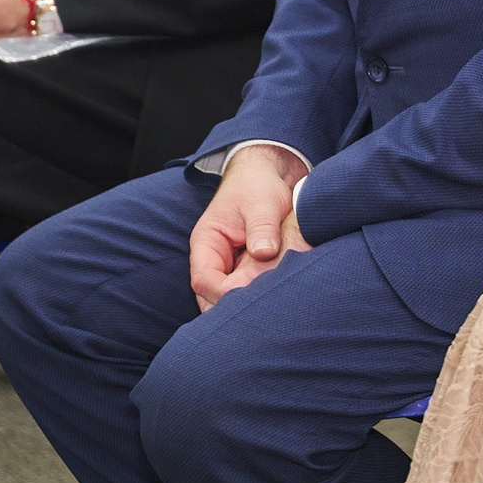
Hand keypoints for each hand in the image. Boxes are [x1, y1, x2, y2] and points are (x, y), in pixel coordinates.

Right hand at [190, 145, 310, 310]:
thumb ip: (261, 228)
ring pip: (231, 298)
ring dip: (249, 302)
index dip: (223, 293)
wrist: (270, 172)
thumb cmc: (259, 184)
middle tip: (264, 309)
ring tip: (273, 304)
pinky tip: (279, 297)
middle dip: (234, 306)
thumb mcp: (262, 202)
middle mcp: (214, 259)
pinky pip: (250, 290)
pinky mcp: (250, 269)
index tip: (248, 296)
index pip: (203, 280)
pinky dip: (261, 295)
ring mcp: (232, 266)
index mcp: (206, 242)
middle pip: (213, 297)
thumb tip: (264, 253)